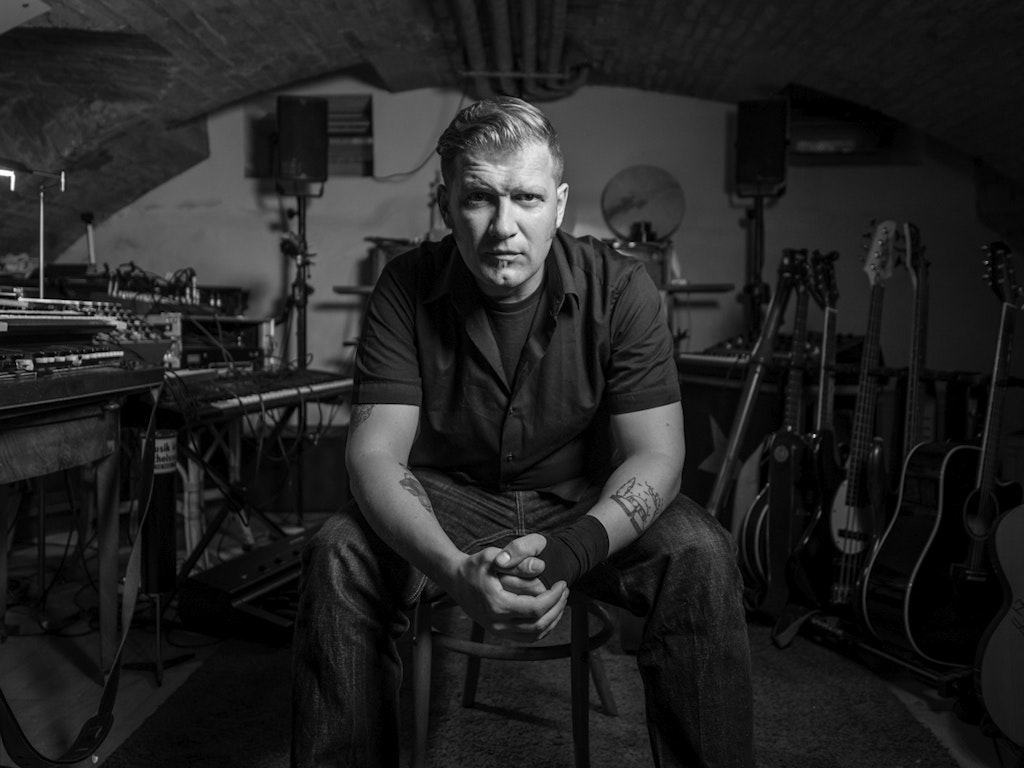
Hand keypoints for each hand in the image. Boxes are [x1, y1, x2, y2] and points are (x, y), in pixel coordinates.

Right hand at [447, 545, 566, 642]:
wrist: (454, 579)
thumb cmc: (474, 566)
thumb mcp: (493, 557)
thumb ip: (516, 562)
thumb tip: (540, 567)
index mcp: (497, 605)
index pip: (536, 608)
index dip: (554, 597)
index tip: (562, 583)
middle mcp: (497, 623)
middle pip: (539, 624)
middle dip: (557, 608)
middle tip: (565, 591)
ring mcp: (497, 630)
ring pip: (535, 635)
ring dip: (553, 619)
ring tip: (561, 601)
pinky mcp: (498, 632)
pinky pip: (527, 637)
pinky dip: (543, 628)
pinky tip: (549, 613)